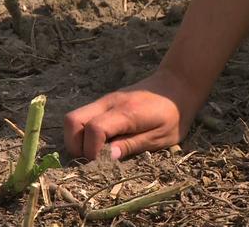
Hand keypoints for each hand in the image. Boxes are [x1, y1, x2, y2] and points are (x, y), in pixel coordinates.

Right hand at [63, 69, 196, 159]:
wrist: (176, 85)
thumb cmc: (173, 114)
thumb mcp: (161, 136)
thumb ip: (132, 145)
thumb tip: (108, 158)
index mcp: (125, 112)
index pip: (94, 129)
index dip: (92, 150)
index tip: (102, 163)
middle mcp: (108, 103)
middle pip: (72, 120)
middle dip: (75, 145)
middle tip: (91, 159)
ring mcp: (103, 101)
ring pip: (72, 118)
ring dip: (76, 139)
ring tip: (94, 152)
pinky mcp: (102, 103)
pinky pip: (82, 117)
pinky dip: (82, 132)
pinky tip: (100, 142)